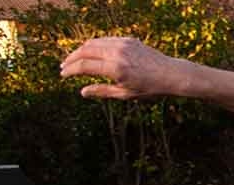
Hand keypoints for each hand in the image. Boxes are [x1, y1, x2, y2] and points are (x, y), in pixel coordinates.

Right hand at [60, 37, 193, 99]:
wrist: (171, 74)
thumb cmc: (150, 88)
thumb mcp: (125, 94)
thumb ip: (102, 92)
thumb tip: (82, 92)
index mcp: (115, 69)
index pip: (84, 66)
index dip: (70, 70)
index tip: (63, 75)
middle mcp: (117, 53)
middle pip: (85, 50)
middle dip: (71, 58)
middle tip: (64, 66)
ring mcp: (123, 44)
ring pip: (94, 42)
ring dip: (81, 50)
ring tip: (75, 59)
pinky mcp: (128, 40)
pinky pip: (106, 40)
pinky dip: (95, 45)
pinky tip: (92, 53)